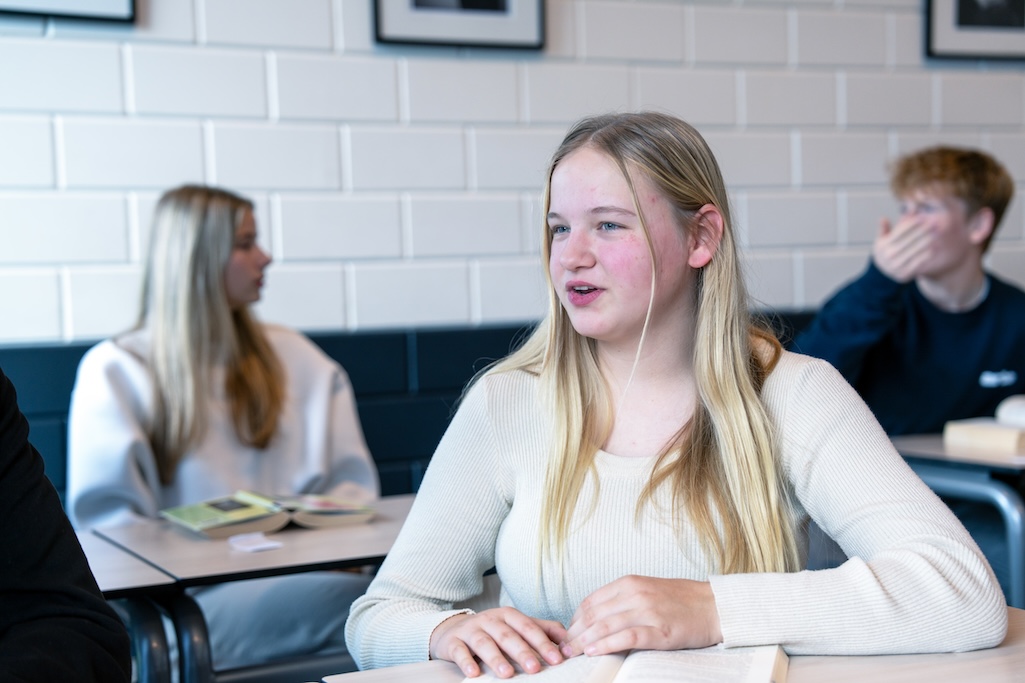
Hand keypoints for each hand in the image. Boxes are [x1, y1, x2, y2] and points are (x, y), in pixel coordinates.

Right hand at [430, 607, 567, 678]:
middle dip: (522, 652)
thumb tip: (568, 641)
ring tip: (507, 674)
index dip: (543, 643)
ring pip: (484, 643)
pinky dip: (466, 662)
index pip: (529, 628)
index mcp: (509, 615)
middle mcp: (491, 620)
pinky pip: (459, 651)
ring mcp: (471, 630)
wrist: (455, 629)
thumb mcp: (517, 626)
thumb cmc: (494, 630)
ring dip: (496, 658)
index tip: (557, 659)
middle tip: (535, 668)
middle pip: (508, 635)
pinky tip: (473, 674)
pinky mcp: (454, 642)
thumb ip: (543, 630)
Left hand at [562, 576, 721, 657]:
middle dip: (574, 633)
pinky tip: (594, 652)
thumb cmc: (681, 600)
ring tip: (572, 653)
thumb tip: (596, 617)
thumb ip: (623, 599)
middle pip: (594, 615)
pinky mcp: (660, 630)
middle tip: (562, 648)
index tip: (567, 633)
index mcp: (630, 583)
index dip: (575, 619)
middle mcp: (636, 594)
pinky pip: (626, 638)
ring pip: (605, 626)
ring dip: (584, 641)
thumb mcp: (647, 590)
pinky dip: (606, 645)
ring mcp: (648, 612)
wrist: (714, 606)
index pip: (591, 601)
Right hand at [872, 216, 934, 282]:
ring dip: (927, 241)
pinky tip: (935, 247)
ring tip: (937, 233)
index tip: (922, 218)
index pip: (899, 232)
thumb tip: (883, 218)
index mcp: (882, 245)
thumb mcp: (881, 240)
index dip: (911, 224)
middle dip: (922, 230)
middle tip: (934, 223)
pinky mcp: (904, 273)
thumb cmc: (886, 251)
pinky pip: (919, 262)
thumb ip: (883, 229)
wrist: (884, 274)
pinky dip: (927, 254)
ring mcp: (896, 265)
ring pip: (915, 250)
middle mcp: (889, 255)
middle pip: (909, 240)